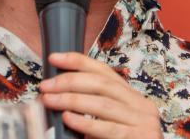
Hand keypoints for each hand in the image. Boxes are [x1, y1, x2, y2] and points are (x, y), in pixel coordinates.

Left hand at [39, 52, 161, 138]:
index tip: (54, 58)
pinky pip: (108, 128)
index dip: (78, 62)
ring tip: (49, 101)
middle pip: (101, 84)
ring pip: (102, 103)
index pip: (104, 72)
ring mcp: (143, 122)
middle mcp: (141, 105)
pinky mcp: (139, 138)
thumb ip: (96, 109)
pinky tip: (68, 118)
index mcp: (133, 97)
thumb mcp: (113, 123)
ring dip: (71, 100)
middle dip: (69, 81)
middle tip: (46, 86)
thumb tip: (60, 94)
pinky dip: (84, 122)